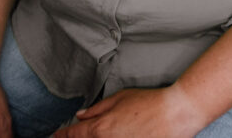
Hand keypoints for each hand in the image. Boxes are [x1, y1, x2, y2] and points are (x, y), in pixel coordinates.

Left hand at [55, 87, 204, 137]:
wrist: (176, 114)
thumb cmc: (150, 103)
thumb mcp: (121, 97)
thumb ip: (98, 108)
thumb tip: (81, 115)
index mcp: (99, 127)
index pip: (72, 134)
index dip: (61, 135)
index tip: (56, 136)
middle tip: (73, 135)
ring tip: (99, 134)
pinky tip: (115, 135)